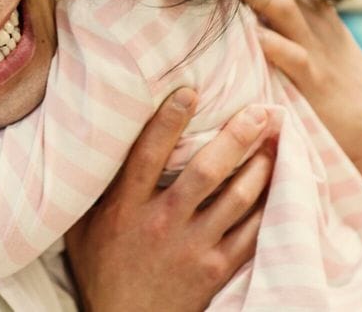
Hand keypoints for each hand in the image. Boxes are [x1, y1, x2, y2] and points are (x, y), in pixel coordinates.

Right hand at [65, 89, 273, 311]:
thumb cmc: (101, 270)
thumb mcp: (82, 228)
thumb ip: (92, 189)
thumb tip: (91, 142)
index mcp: (126, 208)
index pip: (148, 155)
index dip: (169, 120)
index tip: (190, 91)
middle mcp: (162, 223)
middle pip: (206, 172)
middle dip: (237, 137)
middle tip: (260, 110)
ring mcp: (193, 248)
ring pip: (237, 199)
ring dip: (261, 166)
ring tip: (276, 140)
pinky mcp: (217, 269)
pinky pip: (252, 232)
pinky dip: (268, 205)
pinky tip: (278, 185)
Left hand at [239, 0, 361, 237]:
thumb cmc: (330, 82)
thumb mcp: (308, 39)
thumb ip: (276, 16)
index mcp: (306, 6)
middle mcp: (309, 18)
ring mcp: (313, 47)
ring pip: (281, 5)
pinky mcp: (314, 80)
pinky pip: (292, 56)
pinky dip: (271, 44)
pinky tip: (251, 36)